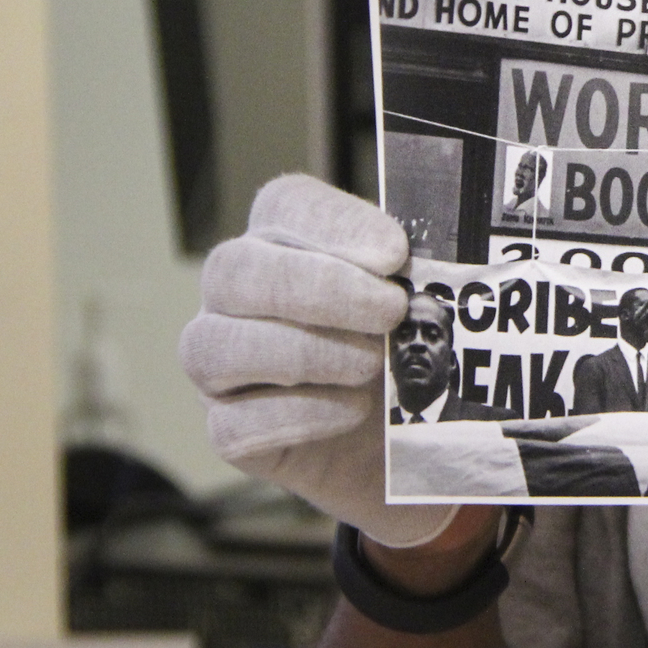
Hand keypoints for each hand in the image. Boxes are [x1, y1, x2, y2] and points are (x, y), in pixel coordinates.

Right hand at [179, 173, 461, 547]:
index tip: (395, 254)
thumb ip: (425, 272)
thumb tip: (436, 261)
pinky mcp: (229, 431)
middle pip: (232, 270)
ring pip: (211, 346)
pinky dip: (299, 415)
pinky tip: (351, 410)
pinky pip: (233, 424)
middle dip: (318, 288)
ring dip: (303, 352)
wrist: (408, 443)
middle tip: (390, 310)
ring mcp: (219, 365)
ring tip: (372, 364)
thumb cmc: (407, 351)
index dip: (334, 225)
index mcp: (283, 240)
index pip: (284, 205)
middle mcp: (235, 295)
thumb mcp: (424, 304)